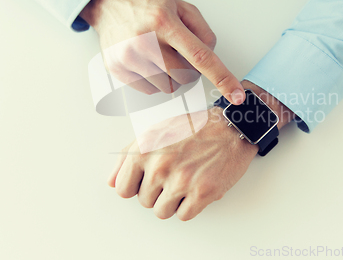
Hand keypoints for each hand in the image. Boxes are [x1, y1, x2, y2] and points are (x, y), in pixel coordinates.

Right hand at [80, 0, 244, 104]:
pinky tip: (146, 61)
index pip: (200, 56)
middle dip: (190, 71)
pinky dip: (155, 80)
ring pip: (168, 87)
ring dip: (171, 76)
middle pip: (185, 77)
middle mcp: (144, 41)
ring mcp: (128, 58)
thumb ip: (203, 31)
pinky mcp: (117, 70)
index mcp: (164, 22)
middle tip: (179, 54)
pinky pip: (150, 90)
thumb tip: (212, 57)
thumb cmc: (148, 5)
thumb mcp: (181, 7)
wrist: (109, 4)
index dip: (222, 77)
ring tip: (159, 55)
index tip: (236, 95)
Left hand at [107, 81, 294, 220]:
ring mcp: (181, 180)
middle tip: (174, 175)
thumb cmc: (195, 128)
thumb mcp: (156, 132)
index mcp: (144, 150)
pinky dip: (190, 206)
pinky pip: (184, 215)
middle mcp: (160, 165)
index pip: (123, 189)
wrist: (231, 127)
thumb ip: (129, 156)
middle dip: (157, 192)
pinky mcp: (202, 192)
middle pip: (144, 201)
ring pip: (162, 212)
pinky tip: (196, 187)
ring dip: (172, 202)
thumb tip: (112, 182)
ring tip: (185, 181)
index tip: (148, 181)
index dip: (136, 186)